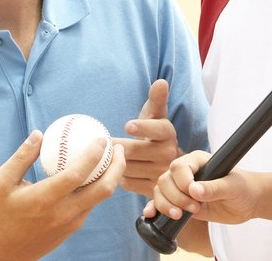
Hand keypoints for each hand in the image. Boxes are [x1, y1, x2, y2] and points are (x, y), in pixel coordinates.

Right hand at [0, 131, 125, 260]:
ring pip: (101, 197)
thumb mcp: (2, 182)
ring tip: (113, 158)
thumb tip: (38, 134)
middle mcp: (63, 212)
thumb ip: (21, 158)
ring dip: (112, 177)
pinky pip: (92, 204)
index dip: (94, 156)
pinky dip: (99, 188)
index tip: (102, 139)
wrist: (4, 251)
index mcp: (45, 198)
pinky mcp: (74, 228)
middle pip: (104, 189)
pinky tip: (97, 174)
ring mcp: (71, 222)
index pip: (78, 175)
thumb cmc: (1, 213)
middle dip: (118, 166)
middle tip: (119, 148)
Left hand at [115, 79, 182, 195]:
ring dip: (115, 163)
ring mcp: (161, 173)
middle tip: (103, 143)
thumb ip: (157, 100)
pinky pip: (127, 183)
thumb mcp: (157, 116)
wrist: (168, 165)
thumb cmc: (155, 135)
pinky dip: (119, 177)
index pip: (158, 129)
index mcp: (168, 134)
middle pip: (133, 150)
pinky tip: (116, 171)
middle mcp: (168, 154)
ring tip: (110, 156)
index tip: (128, 125)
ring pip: (127, 167)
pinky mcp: (152, 189)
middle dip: (116, 146)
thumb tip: (161, 82)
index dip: (144, 127)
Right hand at [143, 150, 259, 225]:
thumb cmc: (243, 189)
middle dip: (175, 197)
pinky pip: (160, 203)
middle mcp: (186, 172)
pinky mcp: (179, 203)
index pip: (179, 167)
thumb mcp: (232, 187)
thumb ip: (214, 188)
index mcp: (198, 160)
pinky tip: (151, 216)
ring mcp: (181, 188)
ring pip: (160, 192)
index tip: (195, 195)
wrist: (247, 202)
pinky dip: (154, 209)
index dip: (182, 183)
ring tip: (181, 216)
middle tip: (194, 208)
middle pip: (165, 180)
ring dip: (166, 205)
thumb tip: (194, 190)